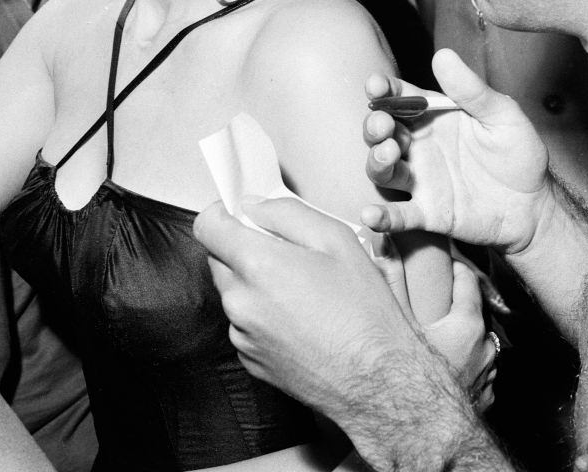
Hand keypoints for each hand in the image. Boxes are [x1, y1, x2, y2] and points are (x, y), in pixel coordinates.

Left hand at [195, 199, 498, 468]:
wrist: (380, 383)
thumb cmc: (364, 311)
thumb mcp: (336, 239)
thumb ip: (285, 212)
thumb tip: (251, 205)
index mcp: (256, 266)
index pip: (207, 226)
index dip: (222, 213)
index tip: (242, 214)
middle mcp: (239, 302)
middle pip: (218, 258)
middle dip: (242, 248)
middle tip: (285, 253)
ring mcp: (242, 335)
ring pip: (233, 292)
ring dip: (253, 284)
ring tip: (300, 291)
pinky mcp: (251, 360)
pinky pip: (244, 324)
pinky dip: (261, 315)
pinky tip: (298, 320)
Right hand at [363, 49, 551, 255]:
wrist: (535, 207)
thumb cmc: (518, 155)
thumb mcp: (502, 116)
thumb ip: (472, 90)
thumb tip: (443, 54)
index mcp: (431, 117)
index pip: (397, 97)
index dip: (381, 90)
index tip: (376, 86)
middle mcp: (417, 146)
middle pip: (380, 132)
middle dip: (374, 125)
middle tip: (384, 124)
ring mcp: (418, 180)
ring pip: (381, 169)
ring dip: (376, 160)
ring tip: (389, 154)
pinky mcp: (427, 213)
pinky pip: (398, 215)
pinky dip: (380, 216)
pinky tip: (370, 214)